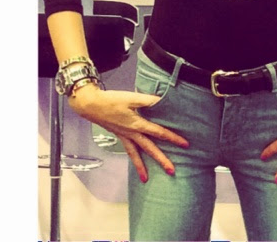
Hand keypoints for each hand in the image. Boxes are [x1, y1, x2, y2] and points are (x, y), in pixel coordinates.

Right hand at [68, 84, 188, 182]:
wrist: (91, 105)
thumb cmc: (112, 100)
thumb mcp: (131, 97)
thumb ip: (148, 100)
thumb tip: (163, 100)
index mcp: (137, 124)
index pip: (159, 132)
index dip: (173, 138)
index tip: (185, 144)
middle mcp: (132, 133)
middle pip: (149, 149)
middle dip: (161, 160)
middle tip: (172, 171)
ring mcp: (124, 136)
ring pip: (136, 154)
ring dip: (142, 167)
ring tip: (146, 179)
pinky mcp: (119, 135)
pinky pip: (128, 150)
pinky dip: (132, 158)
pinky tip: (136, 162)